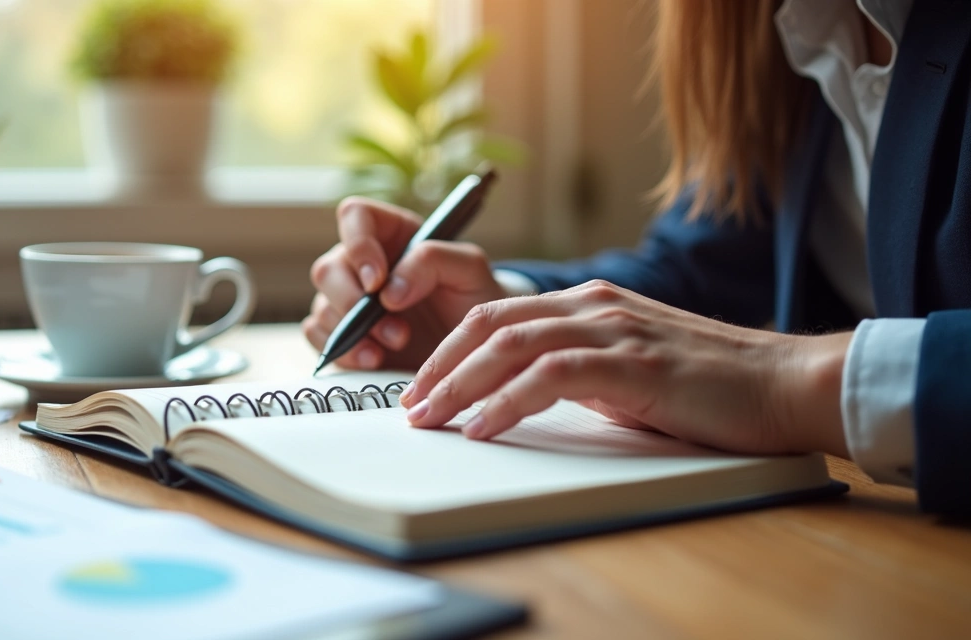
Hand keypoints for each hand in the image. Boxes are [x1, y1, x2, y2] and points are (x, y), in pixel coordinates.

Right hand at [303, 197, 507, 370]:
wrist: (475, 345)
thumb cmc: (474, 297)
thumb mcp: (470, 269)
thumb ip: (433, 260)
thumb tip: (388, 290)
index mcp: (391, 233)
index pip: (354, 216)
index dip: (358, 244)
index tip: (378, 280)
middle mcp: (362, 263)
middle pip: (327, 269)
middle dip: (355, 303)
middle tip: (397, 330)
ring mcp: (349, 300)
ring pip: (322, 306)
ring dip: (353, 332)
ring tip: (395, 346)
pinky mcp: (345, 335)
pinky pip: (319, 338)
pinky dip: (343, 351)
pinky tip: (374, 360)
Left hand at [399, 280, 852, 456]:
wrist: (783, 383)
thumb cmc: (706, 385)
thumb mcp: (626, 369)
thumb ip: (576, 370)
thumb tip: (520, 396)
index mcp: (587, 303)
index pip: (496, 315)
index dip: (449, 350)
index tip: (422, 387)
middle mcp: (592, 305)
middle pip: (489, 323)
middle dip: (440, 366)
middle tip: (411, 406)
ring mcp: (612, 328)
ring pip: (510, 344)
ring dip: (460, 384)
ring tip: (431, 419)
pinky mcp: (632, 361)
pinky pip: (551, 375)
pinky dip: (508, 401)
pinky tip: (483, 427)